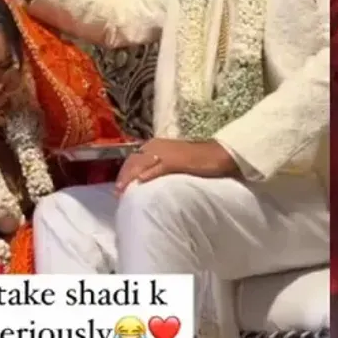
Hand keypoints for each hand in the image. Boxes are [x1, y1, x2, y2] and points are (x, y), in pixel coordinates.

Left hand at [115, 138, 238, 193]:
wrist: (219, 154)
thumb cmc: (198, 160)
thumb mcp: (174, 161)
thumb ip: (159, 167)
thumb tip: (145, 181)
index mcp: (156, 145)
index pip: (133, 158)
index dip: (124, 173)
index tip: (119, 187)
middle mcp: (157, 146)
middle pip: (133, 161)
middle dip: (124, 177)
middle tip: (118, 193)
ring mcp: (166, 152)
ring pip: (141, 164)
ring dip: (131, 178)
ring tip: (124, 192)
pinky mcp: (176, 160)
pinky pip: (158, 168)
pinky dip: (148, 175)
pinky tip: (141, 183)